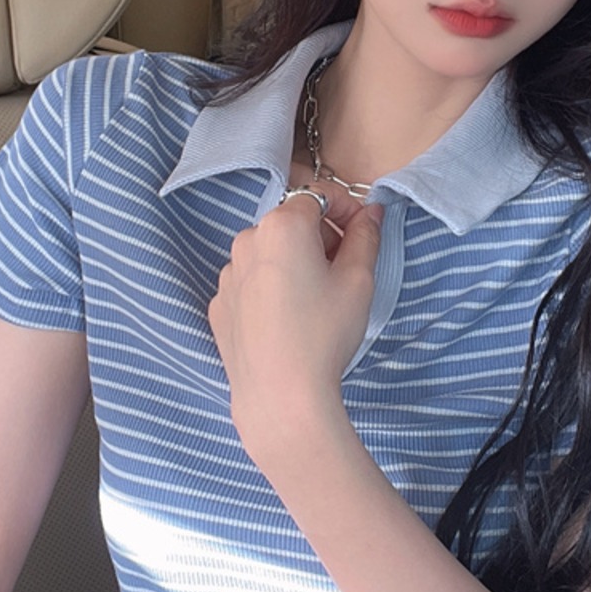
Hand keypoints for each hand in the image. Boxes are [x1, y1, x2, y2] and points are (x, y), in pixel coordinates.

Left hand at [208, 187, 383, 440]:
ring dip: (294, 261)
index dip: (347, 208)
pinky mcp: (219, 304)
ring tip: (316, 300)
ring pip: (269, 252)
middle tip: (345, 271)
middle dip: (321, 236)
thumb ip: (366, 236)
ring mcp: (228, 274)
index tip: (364, 230)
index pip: (319, 195)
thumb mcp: (358, 281)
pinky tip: (288, 320)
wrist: (280, 396)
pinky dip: (271, 288)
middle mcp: (247, 240)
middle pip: (291, 222)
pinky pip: (250, 282)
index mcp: (282, 226)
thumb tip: (371, 212)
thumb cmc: (324, 335)